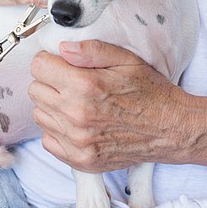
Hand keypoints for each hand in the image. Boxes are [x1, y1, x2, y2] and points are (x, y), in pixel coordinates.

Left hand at [29, 40, 182, 171]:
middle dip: (51, 82)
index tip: (62, 64)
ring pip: (39, 115)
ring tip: (77, 103)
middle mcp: (76, 115)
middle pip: (36, 90)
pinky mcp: (80, 160)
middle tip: (72, 83)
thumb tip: (62, 48)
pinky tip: (78, 123)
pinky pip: (48, 140)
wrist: (170, 129)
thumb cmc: (150, 93)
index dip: (50, 62)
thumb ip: (91, 50)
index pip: (39, 68)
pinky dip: (58, 130)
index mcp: (85, 86)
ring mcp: (77, 141)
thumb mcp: (126, 60)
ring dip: (53, 106)